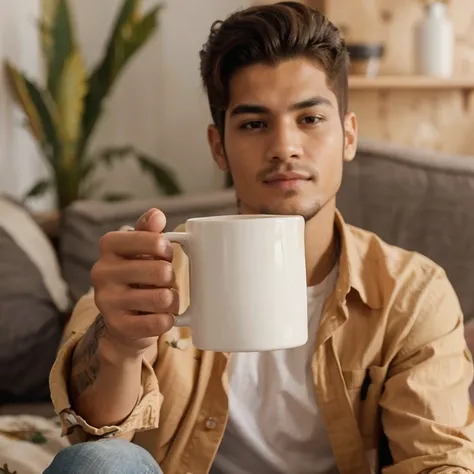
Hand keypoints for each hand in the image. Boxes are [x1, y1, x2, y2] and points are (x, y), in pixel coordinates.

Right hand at [90, 208, 177, 353]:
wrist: (122, 319)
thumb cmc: (137, 275)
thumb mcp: (141, 250)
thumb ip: (149, 230)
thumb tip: (157, 215)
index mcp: (109, 245)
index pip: (153, 239)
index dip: (167, 248)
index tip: (165, 255)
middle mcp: (102, 271)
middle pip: (161, 271)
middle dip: (171, 278)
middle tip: (164, 282)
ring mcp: (107, 300)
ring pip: (163, 298)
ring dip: (172, 301)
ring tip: (164, 300)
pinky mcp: (117, 326)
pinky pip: (158, 322)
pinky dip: (167, 320)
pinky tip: (160, 317)